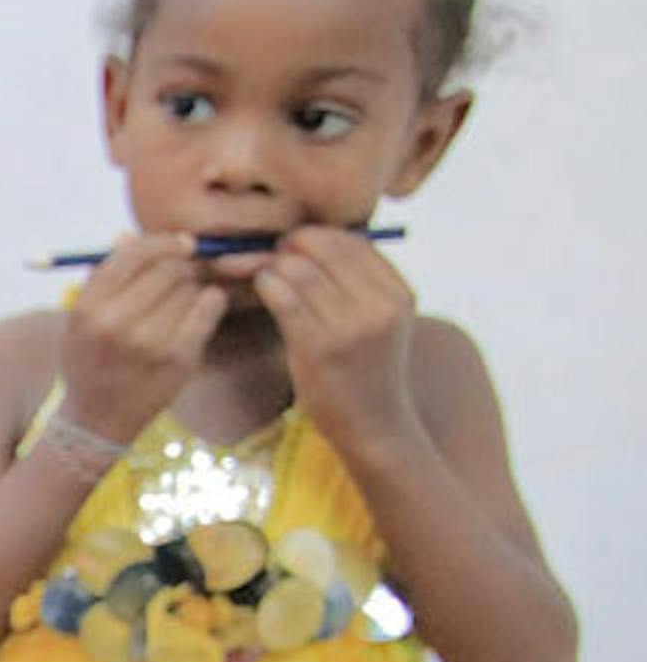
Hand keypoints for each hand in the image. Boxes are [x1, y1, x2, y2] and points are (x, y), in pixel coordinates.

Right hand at [58, 233, 228, 442]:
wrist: (97, 420)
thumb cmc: (89, 362)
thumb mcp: (80, 320)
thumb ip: (102, 278)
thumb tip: (126, 236)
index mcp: (88, 310)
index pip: (132, 255)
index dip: (163, 242)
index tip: (181, 243)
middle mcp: (116, 324)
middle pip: (167, 268)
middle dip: (182, 265)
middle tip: (185, 273)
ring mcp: (150, 342)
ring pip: (190, 286)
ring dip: (194, 285)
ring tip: (184, 300)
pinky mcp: (180, 357)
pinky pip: (209, 306)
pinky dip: (211, 300)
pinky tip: (201, 308)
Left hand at [255, 226, 427, 457]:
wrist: (374, 426)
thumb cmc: (367, 371)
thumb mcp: (379, 320)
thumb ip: (358, 283)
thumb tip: (313, 239)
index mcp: (398, 293)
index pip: (354, 241)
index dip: (317, 235)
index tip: (295, 243)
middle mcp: (380, 305)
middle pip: (325, 249)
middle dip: (291, 245)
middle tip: (272, 254)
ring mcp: (351, 326)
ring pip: (300, 271)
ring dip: (274, 266)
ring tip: (265, 273)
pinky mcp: (319, 347)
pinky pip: (284, 298)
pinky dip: (267, 285)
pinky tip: (263, 287)